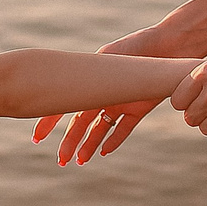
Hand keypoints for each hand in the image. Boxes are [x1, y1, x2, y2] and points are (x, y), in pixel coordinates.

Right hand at [32, 24, 204, 164]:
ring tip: (80, 161)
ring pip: (100, 128)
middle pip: (81, 122)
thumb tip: (73, 94)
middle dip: (70, 141)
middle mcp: (102, 92)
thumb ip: (93, 75)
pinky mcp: (138, 108)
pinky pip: (123, 128)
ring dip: (90, 144)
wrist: (169, 44)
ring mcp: (119, 101)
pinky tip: (104, 152)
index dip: (49, 122)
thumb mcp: (109, 57)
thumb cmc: (138, 45)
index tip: (37, 138)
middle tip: (61, 160)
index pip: (64, 104)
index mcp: (90, 79)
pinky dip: (114, 139)